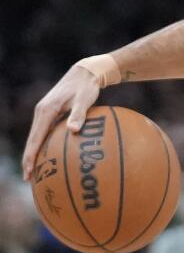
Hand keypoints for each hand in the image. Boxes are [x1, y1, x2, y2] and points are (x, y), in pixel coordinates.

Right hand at [24, 64, 102, 180]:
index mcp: (46, 111)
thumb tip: (74, 130)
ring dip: (34, 154)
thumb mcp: (84, 99)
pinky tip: (48, 156)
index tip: (29, 172)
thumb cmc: (87, 87)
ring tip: (35, 172)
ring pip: (36, 137)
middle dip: (29, 160)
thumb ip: (79, 115)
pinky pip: (43, 133)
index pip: (35, 138)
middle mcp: (41, 113)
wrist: (85, 73)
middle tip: (29, 179)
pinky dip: (42, 145)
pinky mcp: (50, 113)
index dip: (31, 156)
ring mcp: (44, 113)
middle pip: (32, 140)